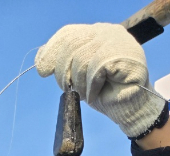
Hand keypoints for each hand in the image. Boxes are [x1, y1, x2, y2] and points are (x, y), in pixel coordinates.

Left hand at [35, 22, 165, 138]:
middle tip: (69, 88)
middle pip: (71, 45)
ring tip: (88, 93)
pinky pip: (96, 69)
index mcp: (96, 34)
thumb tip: (40, 57)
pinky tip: (97, 93)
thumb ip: (65, 63)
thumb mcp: (79, 76)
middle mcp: (107, 32)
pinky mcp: (125, 55)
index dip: (52, 50)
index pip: (68, 33)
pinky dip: (92, 86)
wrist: (129, 109)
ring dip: (80, 83)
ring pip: (81, 59)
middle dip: (63, 71)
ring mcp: (117, 41)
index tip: (41, 69)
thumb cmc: (106, 94)